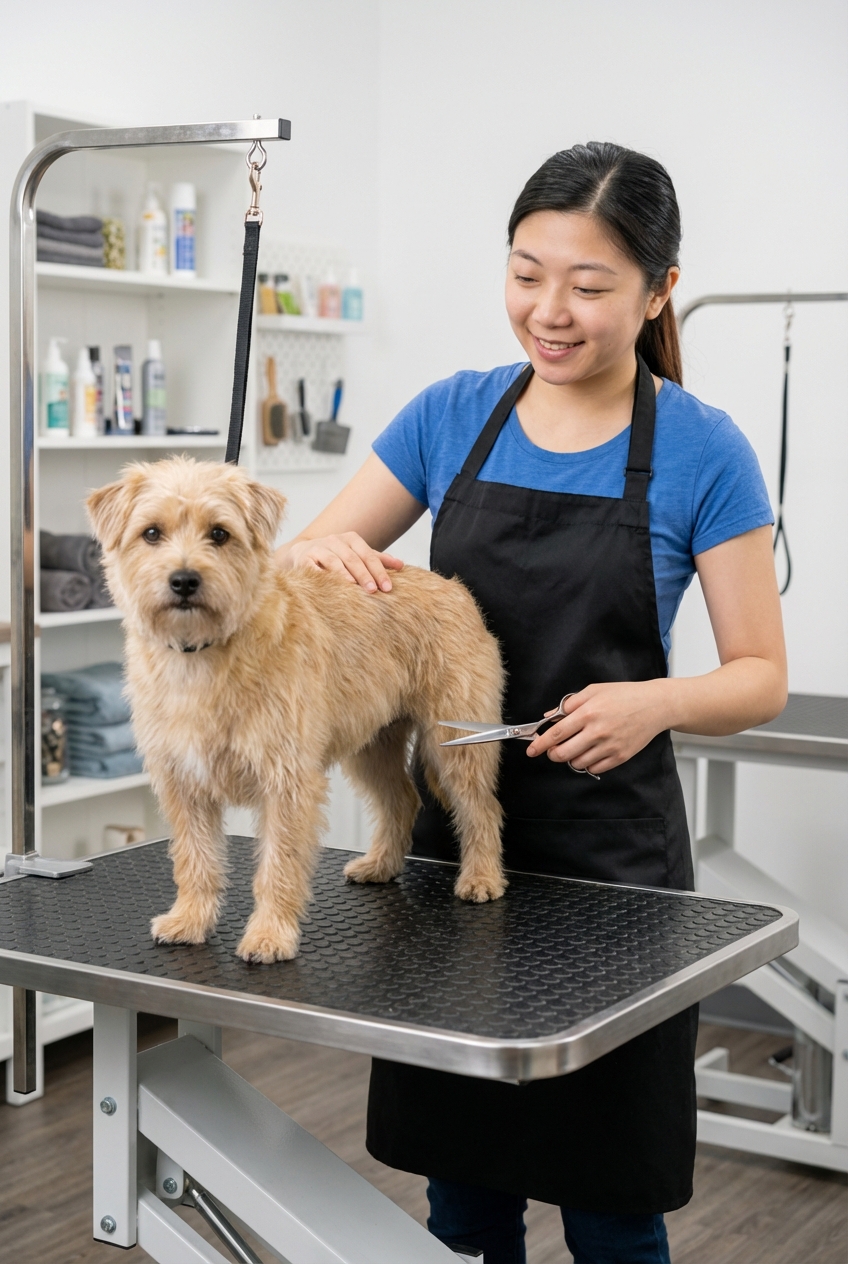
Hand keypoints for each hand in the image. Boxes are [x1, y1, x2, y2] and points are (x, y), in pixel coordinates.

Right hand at [279, 532, 403, 592]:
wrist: (302, 553)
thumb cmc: (335, 556)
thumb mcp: (356, 555)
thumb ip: (377, 559)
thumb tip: (401, 565)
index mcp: (351, 539)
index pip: (368, 555)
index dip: (379, 571)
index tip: (388, 587)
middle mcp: (335, 540)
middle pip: (353, 558)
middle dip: (365, 575)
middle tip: (374, 590)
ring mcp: (319, 548)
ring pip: (335, 561)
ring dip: (345, 574)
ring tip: (354, 587)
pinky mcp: (304, 558)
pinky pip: (314, 567)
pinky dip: (322, 575)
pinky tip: (329, 585)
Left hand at [526, 680, 669, 774]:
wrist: (654, 705)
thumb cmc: (624, 695)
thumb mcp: (594, 690)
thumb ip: (569, 704)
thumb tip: (549, 717)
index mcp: (588, 713)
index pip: (556, 734)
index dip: (539, 744)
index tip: (531, 749)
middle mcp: (597, 732)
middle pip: (562, 753)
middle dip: (552, 754)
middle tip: (552, 749)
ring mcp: (609, 746)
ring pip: (577, 763)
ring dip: (570, 758)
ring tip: (575, 747)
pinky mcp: (620, 757)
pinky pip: (594, 768)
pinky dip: (587, 763)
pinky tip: (589, 752)